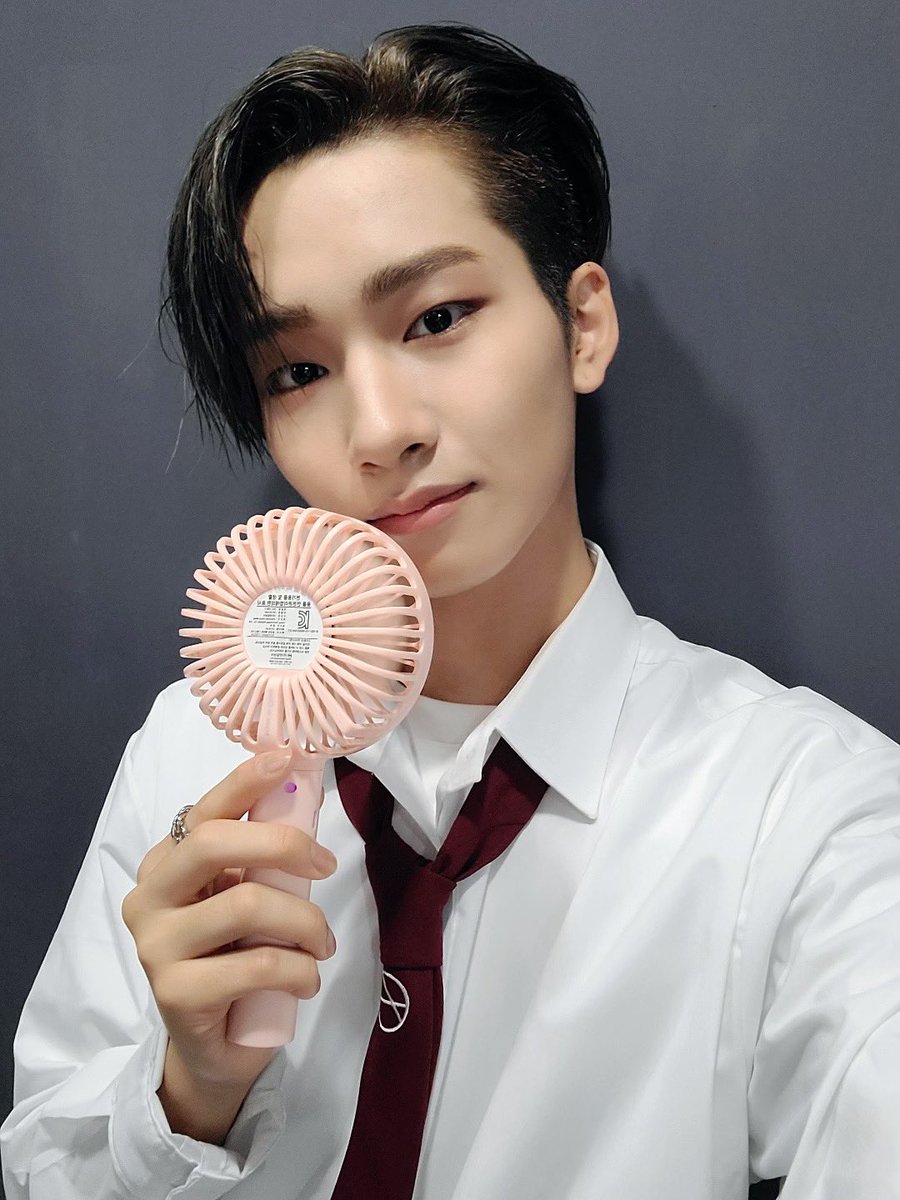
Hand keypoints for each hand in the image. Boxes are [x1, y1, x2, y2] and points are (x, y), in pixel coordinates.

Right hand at [121, 750, 337, 1130]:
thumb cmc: (237, 959)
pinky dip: (299, 969)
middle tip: (326, 865)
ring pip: (246, 903)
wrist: (215, 1047)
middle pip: (213, 843)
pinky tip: (306, 980)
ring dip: (305, 922)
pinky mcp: (174, 993)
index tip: (288, 757)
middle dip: (283, 844)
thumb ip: (262, 855)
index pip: (204, 810)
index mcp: (167, 862)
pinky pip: (257, 964)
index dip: (245, 781)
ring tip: (320, 945)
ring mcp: (155, 945)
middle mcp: (149, 895)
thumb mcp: (249, 895)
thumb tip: (302, 791)